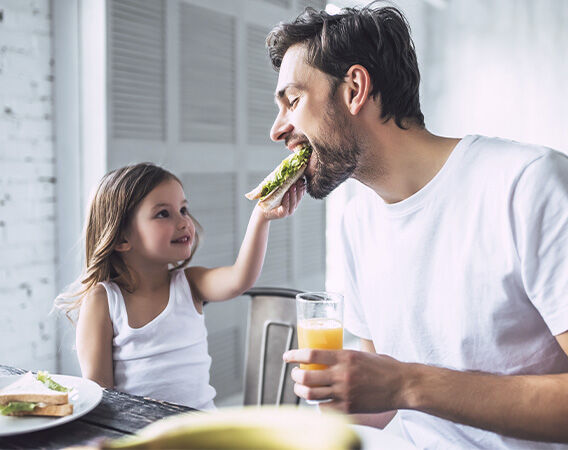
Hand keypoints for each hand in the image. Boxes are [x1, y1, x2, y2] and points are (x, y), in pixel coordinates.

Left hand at [260, 178, 305, 219]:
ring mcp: (289, 210)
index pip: (300, 193)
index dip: (302, 186)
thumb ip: (284, 184)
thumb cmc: (270, 199)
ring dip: (294, 193)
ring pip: (293, 202)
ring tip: (293, 186)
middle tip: (300, 180)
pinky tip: (287, 194)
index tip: (302, 178)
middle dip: (299, 188)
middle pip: (299, 197)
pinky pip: (286, 207)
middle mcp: (293, 206)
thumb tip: (287, 171)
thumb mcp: (278, 190)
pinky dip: (287, 200)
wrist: (263, 210)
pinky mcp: (283, 214)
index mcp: (293, 200)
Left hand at [283, 348, 406, 413]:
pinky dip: (318, 404)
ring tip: (300, 388)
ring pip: (311, 394)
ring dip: (301, 391)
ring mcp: (345, 392)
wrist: (403, 385)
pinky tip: (319, 401)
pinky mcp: (349, 407)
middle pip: (306, 377)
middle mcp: (342, 374)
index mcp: (345, 356)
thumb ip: (344, 355)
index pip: (311, 354)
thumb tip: (329, 354)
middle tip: (295, 374)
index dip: (295, 355)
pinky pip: (324, 408)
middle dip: (295, 376)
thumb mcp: (362, 353)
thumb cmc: (385, 367)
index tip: (287, 356)